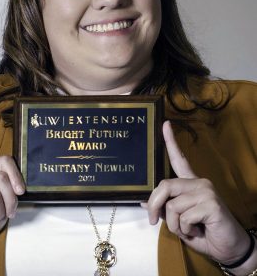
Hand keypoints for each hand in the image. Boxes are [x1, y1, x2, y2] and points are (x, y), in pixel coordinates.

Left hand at [143, 121, 249, 264]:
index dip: (170, 141)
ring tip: (188, 229)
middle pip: (165, 185)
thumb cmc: (203, 232)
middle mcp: (199, 182)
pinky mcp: (211, 204)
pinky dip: (185, 230)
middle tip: (153, 221)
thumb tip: (143, 202)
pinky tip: (197, 231)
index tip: (164, 124)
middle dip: (154, 205)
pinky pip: (184, 216)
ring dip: (174, 225)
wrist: (229, 248)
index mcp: (190, 184)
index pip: (178, 159)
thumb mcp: (178, 220)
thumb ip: (164, 208)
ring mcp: (206, 191)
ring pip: (172, 205)